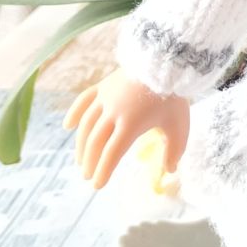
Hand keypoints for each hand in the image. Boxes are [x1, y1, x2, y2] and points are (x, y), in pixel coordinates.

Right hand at [63, 67, 189, 190]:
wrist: (166, 60)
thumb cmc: (174, 95)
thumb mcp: (179, 125)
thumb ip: (174, 150)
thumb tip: (170, 170)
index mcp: (131, 124)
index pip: (112, 153)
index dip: (103, 171)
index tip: (97, 185)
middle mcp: (113, 111)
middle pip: (95, 142)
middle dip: (90, 162)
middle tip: (87, 176)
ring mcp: (105, 97)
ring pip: (86, 125)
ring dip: (80, 145)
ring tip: (80, 160)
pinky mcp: (103, 85)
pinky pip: (83, 100)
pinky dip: (74, 113)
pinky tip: (67, 126)